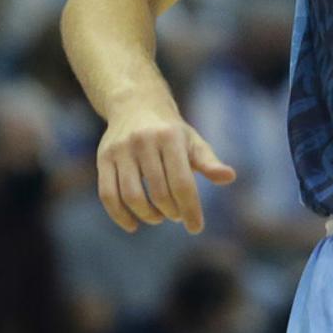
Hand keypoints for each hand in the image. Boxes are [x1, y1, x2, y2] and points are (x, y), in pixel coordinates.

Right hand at [96, 102, 235, 234]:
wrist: (135, 105)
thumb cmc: (171, 131)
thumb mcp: (193, 141)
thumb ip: (209, 162)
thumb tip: (229, 177)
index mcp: (170, 137)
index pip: (182, 183)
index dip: (190, 209)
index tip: (196, 228)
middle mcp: (144, 141)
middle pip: (159, 193)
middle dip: (172, 212)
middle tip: (177, 216)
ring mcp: (121, 150)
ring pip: (132, 196)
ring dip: (148, 215)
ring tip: (158, 217)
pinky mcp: (103, 158)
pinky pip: (108, 195)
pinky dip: (120, 216)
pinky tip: (133, 225)